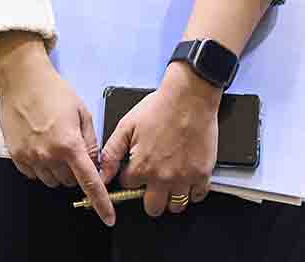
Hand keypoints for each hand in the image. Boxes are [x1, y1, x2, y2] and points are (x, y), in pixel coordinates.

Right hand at [0, 37, 115, 223]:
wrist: (21, 79)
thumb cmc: (52, 90)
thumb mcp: (82, 111)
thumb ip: (91, 141)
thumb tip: (94, 162)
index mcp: (69, 144)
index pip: (89, 182)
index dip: (101, 203)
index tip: (108, 217)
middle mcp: (49, 155)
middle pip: (70, 182)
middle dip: (76, 171)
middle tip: (73, 149)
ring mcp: (31, 157)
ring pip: (52, 181)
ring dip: (59, 171)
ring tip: (56, 144)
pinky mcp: (16, 156)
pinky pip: (34, 175)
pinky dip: (42, 167)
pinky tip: (42, 147)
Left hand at [98, 65, 217, 217]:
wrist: (189, 96)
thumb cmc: (159, 107)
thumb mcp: (126, 126)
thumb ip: (111, 154)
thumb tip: (102, 175)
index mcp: (141, 167)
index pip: (129, 188)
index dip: (131, 177)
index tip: (137, 168)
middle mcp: (162, 178)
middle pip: (152, 208)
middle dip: (150, 197)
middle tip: (153, 181)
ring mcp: (184, 178)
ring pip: (176, 206)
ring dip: (172, 197)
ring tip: (171, 180)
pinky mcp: (202, 174)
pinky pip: (198, 196)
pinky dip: (193, 191)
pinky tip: (188, 177)